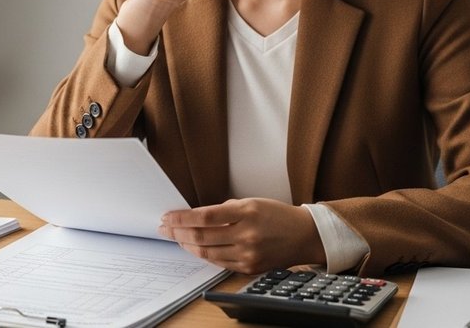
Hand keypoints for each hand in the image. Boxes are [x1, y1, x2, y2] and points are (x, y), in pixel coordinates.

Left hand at [158, 198, 325, 273]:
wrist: (305, 236)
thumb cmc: (278, 215)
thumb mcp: (253, 202)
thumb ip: (226, 209)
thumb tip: (198, 216)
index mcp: (247, 212)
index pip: (205, 216)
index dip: (182, 218)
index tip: (168, 216)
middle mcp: (247, 234)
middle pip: (202, 236)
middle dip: (178, 232)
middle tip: (164, 228)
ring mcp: (248, 254)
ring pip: (207, 252)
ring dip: (187, 245)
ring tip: (177, 238)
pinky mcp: (249, 268)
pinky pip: (219, 262)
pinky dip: (204, 255)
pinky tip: (196, 247)